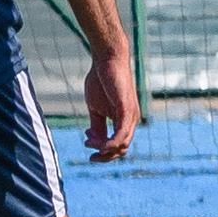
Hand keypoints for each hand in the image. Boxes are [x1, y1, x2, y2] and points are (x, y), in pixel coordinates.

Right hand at [84, 41, 138, 162]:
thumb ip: (97, 125)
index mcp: (124, 121)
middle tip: (88, 148)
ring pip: (122, 145)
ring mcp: (130, 116)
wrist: (107, 61)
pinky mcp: (126, 110)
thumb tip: (94, 141)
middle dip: (104, 155)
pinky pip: (122, 134)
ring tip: (88, 143)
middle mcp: (131, 121)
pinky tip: (99, 144)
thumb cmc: (101, 81)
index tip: (86, 143)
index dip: (102, 151)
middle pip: (122, 150)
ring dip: (104, 149)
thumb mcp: (96, 108)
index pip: (118, 146)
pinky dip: (110, 143)